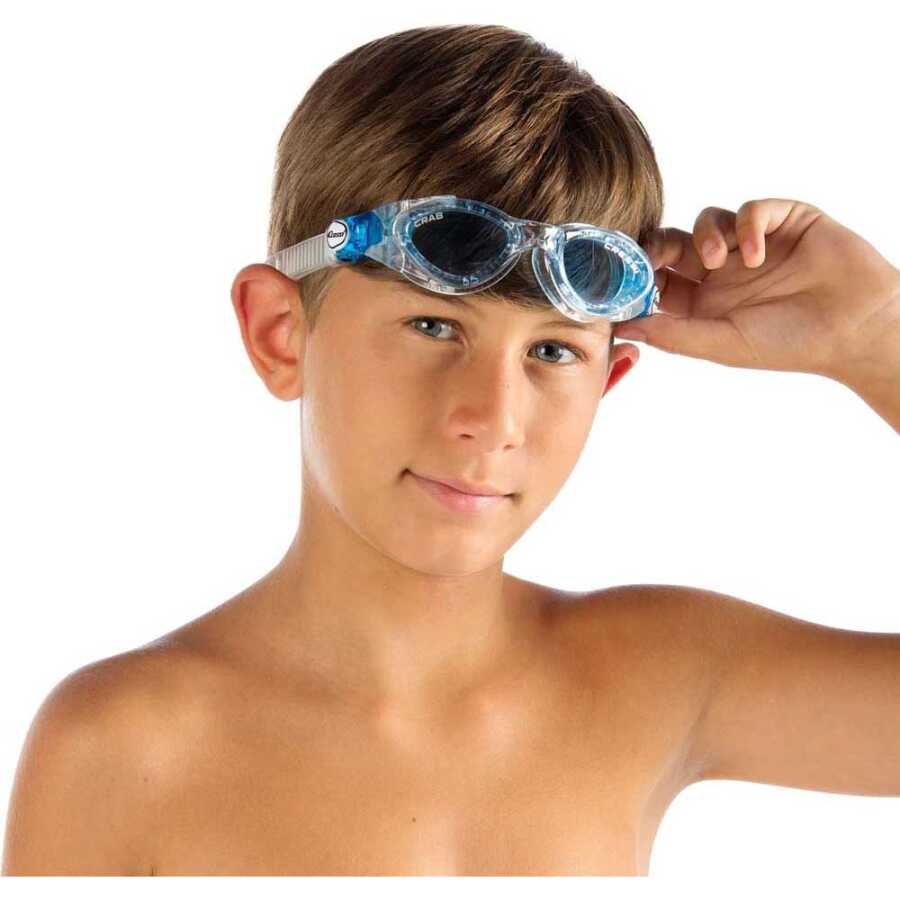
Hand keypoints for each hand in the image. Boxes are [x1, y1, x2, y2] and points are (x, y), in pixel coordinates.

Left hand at [614, 199, 899, 382]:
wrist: (855, 328)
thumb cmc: (789, 344)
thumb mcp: (722, 344)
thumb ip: (673, 334)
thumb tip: (623, 327)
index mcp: (702, 301)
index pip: (658, 279)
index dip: (638, 276)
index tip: (622, 277)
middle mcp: (722, 270)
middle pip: (675, 242)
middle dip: (659, 245)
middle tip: (656, 255)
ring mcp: (751, 243)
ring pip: (708, 220)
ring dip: (705, 235)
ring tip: (719, 261)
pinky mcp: (783, 220)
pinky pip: (752, 208)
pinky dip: (747, 226)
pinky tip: (756, 255)